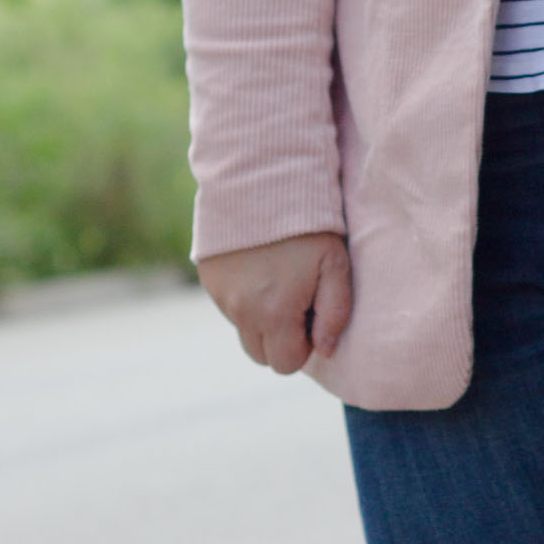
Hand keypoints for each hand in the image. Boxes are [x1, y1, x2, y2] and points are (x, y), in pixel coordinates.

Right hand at [196, 231, 351, 373]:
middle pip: (261, 355)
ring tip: (279, 279)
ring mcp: (220, 296)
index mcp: (274, 314)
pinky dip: (244, 298)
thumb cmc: (309, 224)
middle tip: (297, 302)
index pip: (286, 364)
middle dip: (281, 339)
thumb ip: (335, 313)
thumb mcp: (335, 264)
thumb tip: (326, 350)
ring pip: (243, 330)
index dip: (304, 345)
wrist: (261, 180)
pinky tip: (260, 267)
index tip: (312, 314)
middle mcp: (241, 311)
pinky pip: (228, 306)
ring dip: (261, 318)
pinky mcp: (208, 278)